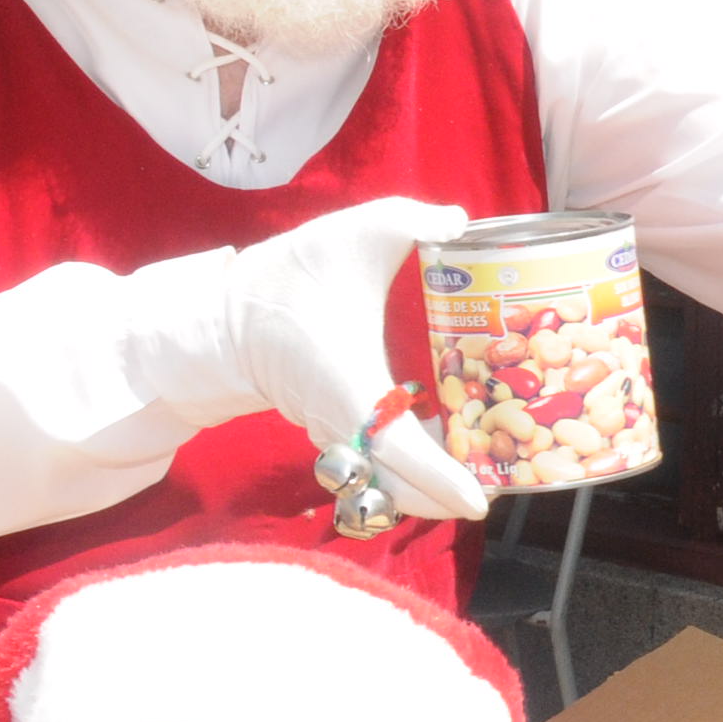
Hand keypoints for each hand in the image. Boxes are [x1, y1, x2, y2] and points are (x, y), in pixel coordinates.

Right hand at [227, 196, 486, 522]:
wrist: (226, 308)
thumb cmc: (292, 273)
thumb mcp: (358, 231)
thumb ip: (414, 220)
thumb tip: (461, 221)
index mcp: (352, 390)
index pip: (402, 455)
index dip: (442, 480)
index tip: (478, 501)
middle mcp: (342, 424)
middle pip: (398, 489)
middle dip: (444, 499)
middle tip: (497, 490)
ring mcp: (332, 432)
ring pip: (383, 482)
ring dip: (424, 488)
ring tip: (479, 474)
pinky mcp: (327, 428)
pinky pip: (371, 465)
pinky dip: (404, 470)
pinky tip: (442, 448)